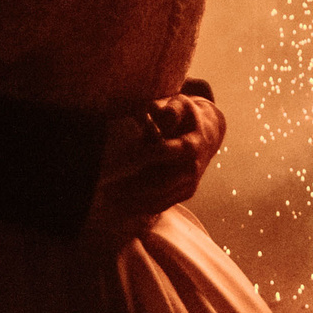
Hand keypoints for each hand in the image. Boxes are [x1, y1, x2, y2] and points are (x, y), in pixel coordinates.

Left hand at [93, 92, 224, 220]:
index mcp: (191, 145)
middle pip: (160, 183)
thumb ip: (169, 108)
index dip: (141, 154)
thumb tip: (156, 111)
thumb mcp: (180, 104)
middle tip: (105, 187)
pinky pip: (162, 205)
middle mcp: (192, 168)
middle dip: (132, 187)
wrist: (207, 136)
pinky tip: (120, 204)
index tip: (118, 156)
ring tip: (107, 197)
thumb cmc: (186, 117)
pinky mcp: (185, 193)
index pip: (164, 152)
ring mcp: (190, 184)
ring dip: (132, 201)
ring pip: (159, 198)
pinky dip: (140, 207)